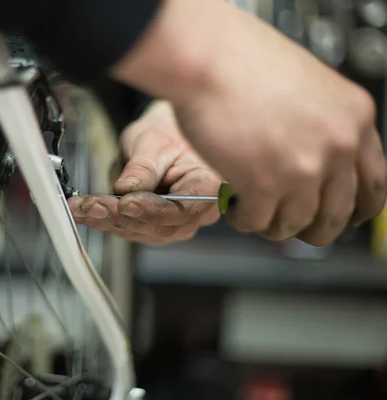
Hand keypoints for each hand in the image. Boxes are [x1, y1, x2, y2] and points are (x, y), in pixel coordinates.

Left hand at [68, 101, 220, 244]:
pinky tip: (82, 211)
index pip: (184, 207)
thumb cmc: (166, 134)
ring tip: (80, 207)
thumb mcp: (154, 141)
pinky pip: (127, 228)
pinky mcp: (151, 228)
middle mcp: (195, 213)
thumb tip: (126, 189)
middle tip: (93, 205)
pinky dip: (102, 220)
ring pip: (139, 231)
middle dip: (121, 216)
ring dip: (106, 220)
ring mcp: (173, 224)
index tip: (126, 203)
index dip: (153, 210)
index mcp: (208, 187)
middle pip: (159, 225)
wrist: (162, 139)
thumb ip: (143, 166)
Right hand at [112, 0, 386, 245]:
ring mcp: (303, 168)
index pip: (375, 183)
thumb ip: (319, 125)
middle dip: (314, 229)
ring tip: (252, 212)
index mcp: (354, 117)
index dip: (355, 208)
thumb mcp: (306, 88)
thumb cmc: (242, 62)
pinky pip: (258, 221)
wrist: (208, 58)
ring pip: (296, 224)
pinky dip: (244, 220)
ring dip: (272, 225)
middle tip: (294, 227)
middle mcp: (337, 145)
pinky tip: (234, 208)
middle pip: (338, 213)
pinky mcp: (263, 184)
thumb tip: (309, 160)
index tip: (340, 215)